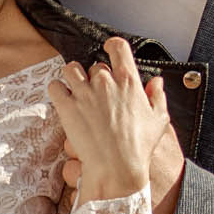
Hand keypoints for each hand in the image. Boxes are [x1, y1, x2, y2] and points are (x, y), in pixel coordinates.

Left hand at [48, 37, 173, 204]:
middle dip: (94, 76)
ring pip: (71, 69)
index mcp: (128, 82)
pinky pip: (55, 86)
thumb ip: (158, 97)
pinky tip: (63, 99)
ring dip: (72, 77)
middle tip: (95, 92)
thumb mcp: (158, 121)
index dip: (112, 45)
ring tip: (76, 90)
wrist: (117, 168)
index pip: (118, 48)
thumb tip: (157, 82)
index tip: (108, 48)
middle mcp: (105, 83)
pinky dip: (57, 90)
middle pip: (94, 65)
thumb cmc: (138, 148)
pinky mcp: (67, 107)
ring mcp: (84, 93)